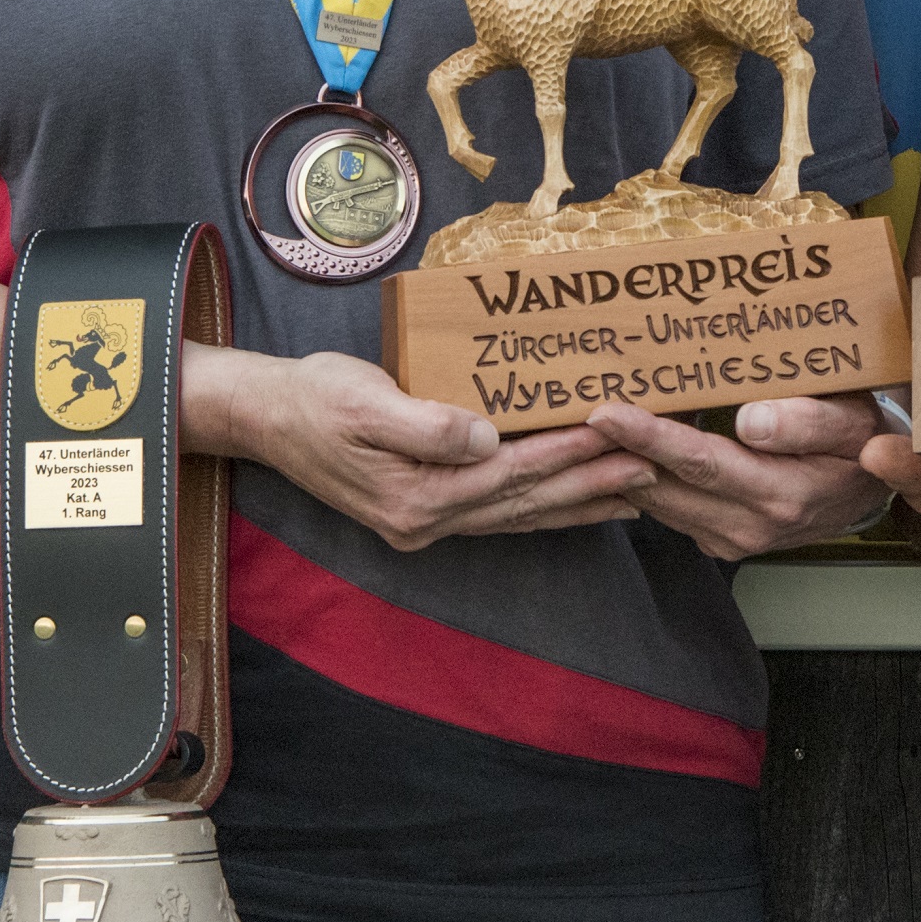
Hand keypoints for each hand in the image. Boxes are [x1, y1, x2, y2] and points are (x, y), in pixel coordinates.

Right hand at [186, 347, 652, 550]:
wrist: (265, 418)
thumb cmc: (313, 398)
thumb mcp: (362, 400)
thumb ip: (424, 424)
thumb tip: (482, 436)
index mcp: (416, 496)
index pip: (510, 473)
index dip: (567, 451)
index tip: (618, 430)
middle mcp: (427, 521)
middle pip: (527, 502)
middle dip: (592, 481)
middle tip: (655, 464)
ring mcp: (428, 523)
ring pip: (522, 514)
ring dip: (581, 501)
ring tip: (638, 488)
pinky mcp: (428, 511)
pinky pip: (502, 512)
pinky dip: (546, 507)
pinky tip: (579, 501)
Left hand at [583, 395, 890, 562]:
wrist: (871, 489)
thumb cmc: (861, 441)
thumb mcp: (852, 421)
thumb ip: (807, 421)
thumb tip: (751, 423)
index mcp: (779, 494)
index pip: (699, 463)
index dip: (648, 436)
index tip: (605, 412)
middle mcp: (747, 526)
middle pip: (662, 484)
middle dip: (614, 448)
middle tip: (568, 407)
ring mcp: (728, 539)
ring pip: (655, 499)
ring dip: (618, 464)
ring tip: (582, 421)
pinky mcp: (715, 538)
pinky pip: (664, 507)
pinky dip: (639, 477)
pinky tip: (620, 446)